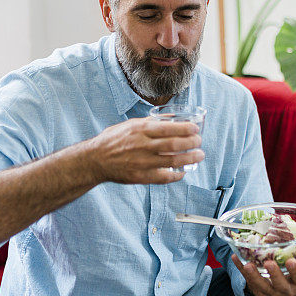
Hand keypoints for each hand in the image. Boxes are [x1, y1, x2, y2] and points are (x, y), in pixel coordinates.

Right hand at [87, 118, 203, 184]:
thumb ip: (149, 122)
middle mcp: (142, 145)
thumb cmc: (113, 140)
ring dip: (189, 158)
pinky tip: (183, 172)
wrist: (95, 160)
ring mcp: (142, 162)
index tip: (195, 128)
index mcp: (140, 130)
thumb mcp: (130, 125)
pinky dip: (176, 175)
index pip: (168, 128)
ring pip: (172, 160)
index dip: (185, 128)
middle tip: (199, 141)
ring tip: (199, 155)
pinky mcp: (141, 176)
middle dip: (191, 143)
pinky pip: (163, 177)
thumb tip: (171, 118)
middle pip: (173, 144)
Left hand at [231, 255, 295, 295]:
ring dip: (254, 275)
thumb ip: (291, 257)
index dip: (295, 271)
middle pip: (280, 285)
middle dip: (274, 274)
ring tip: (248, 265)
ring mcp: (272, 295)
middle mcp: (286, 291)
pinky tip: (236, 258)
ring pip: (262, 286)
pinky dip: (242, 270)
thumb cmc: (292, 278)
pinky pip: (249, 282)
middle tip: (268, 263)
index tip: (291, 261)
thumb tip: (282, 232)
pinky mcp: (260, 294)